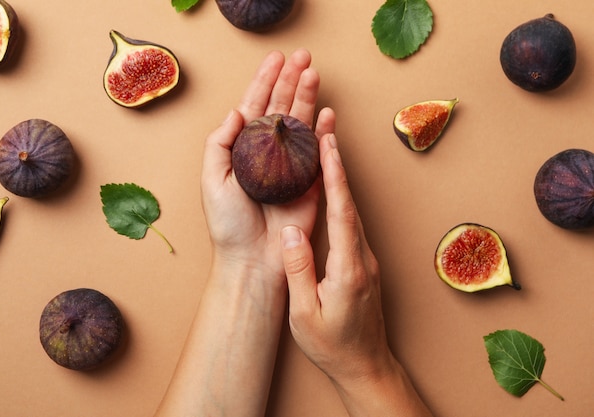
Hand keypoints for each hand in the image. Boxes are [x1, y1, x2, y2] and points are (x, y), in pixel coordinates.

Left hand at [201, 49, 334, 283]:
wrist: (252, 259)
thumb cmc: (228, 224)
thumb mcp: (211, 179)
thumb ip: (220, 143)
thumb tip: (237, 110)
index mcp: (243, 150)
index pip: (255, 106)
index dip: (264, 81)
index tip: (275, 59)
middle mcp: (268, 153)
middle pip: (282, 108)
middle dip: (291, 80)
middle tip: (303, 57)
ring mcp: (291, 166)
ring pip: (301, 123)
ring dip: (308, 98)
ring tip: (314, 73)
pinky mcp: (310, 182)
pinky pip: (319, 152)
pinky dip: (324, 132)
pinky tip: (327, 113)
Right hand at [280, 128, 391, 382]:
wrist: (365, 365)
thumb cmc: (333, 346)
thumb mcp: (305, 315)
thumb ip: (298, 270)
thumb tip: (290, 231)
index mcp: (349, 269)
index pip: (342, 212)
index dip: (335, 175)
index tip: (328, 144)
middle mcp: (363, 258)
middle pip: (350, 203)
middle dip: (338, 165)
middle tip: (326, 130)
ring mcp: (367, 260)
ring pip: (352, 212)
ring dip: (340, 179)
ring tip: (326, 150)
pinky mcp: (365, 264)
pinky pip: (352, 224)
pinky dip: (341, 200)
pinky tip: (331, 190)